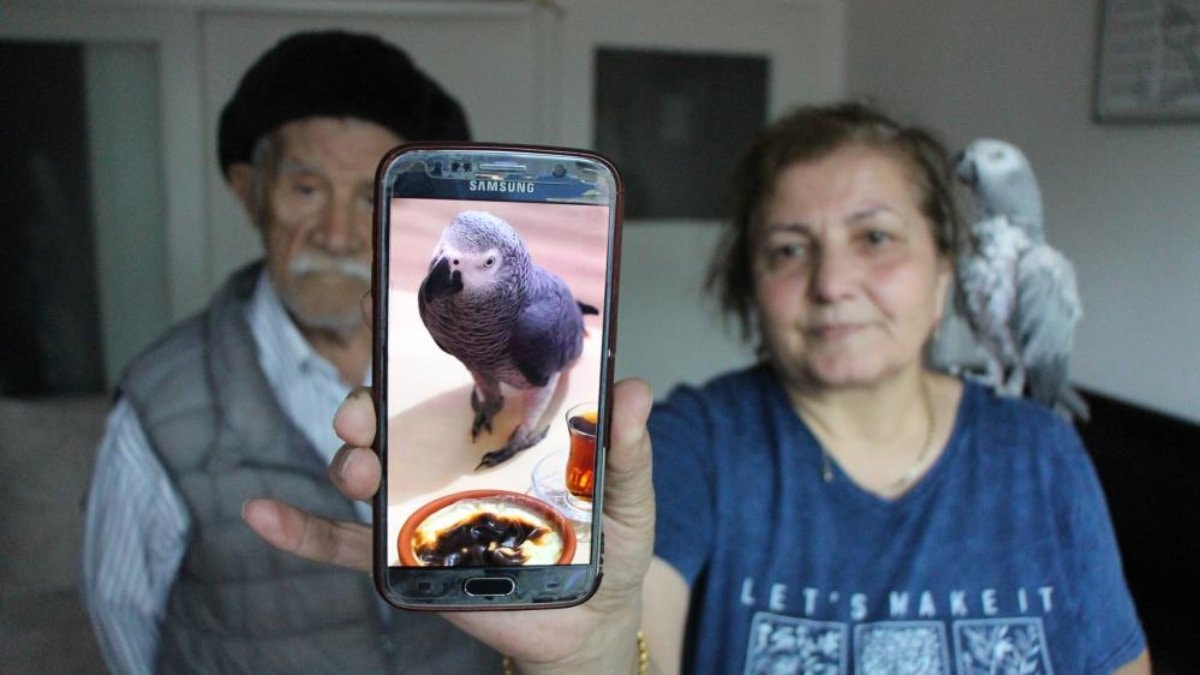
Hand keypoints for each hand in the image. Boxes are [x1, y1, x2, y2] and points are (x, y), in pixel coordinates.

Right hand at [243, 377, 655, 671]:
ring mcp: (421, 506)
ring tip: (358, 468)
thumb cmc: (607, 546)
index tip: (378, 303)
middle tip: (364, 407)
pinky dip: (298, 532)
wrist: (590, 621)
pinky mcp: (407, 559)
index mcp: (495, 428)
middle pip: (390, 416)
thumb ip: (627, 448)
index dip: (407, 339)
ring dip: (346, 460)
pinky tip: (261, 515)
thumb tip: (635, 389)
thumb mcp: (626, 494)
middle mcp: (447, 457)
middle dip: (364, 401)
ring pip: (366, 472)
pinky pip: (343, 546)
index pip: (444, 374)